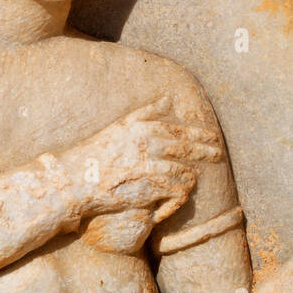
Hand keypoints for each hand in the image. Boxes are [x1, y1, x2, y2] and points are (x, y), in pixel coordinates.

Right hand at [62, 98, 223, 223]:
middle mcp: (147, 142)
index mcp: (140, 126)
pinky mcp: (150, 186)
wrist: (74, 181)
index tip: (213, 136)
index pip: (179, 127)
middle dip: (206, 150)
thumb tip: (168, 98)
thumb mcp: (118, 127)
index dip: (199, 132)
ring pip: (185, 170)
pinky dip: (180, 194)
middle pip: (187, 147)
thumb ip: (144, 113)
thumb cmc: (94, 154)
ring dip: (192, 175)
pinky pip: (177, 190)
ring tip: (197, 178)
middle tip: (218, 154)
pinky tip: (181, 194)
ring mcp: (149, 164)